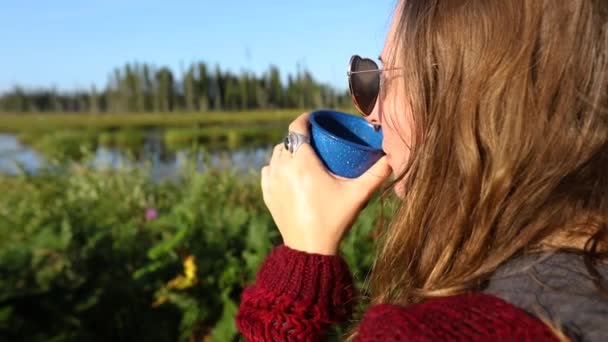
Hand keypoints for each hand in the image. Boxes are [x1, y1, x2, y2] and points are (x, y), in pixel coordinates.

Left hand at [261, 112, 391, 254]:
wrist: (309, 249)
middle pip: (287, 140)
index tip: (315, 119)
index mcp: (302, 163)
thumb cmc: (334, 220)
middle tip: (315, 141)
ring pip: (276, 155)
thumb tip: (394, 157)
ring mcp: (272, 181)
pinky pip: (268, 171)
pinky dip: (276, 167)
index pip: (297, 128)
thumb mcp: (357, 195)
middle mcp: (283, 168)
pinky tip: (287, 172)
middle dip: (299, 137)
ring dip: (287, 151)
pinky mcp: (268, 194)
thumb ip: (377, 174)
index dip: (305, 119)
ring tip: (302, 155)